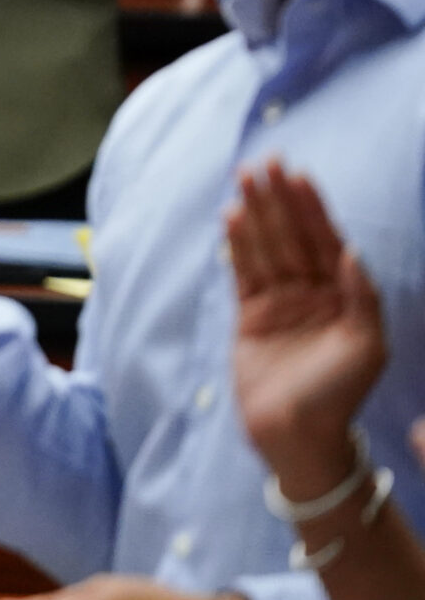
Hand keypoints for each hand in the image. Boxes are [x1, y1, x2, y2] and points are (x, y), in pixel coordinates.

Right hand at [229, 160, 385, 499]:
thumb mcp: (369, 347)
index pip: (325, 242)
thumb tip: (349, 250)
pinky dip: (236, 246)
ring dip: (255, 213)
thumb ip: (361, 297)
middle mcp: (312, 294)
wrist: (297, 437)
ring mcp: (280, 304)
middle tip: (265, 163)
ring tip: (244, 180)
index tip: (298, 176)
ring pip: (266, 248)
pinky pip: (242, 274)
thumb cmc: (340, 396)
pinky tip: (231, 219)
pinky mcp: (250, 317)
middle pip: (292, 236)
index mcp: (343, 298)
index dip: (312, 209)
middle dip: (279, 200)